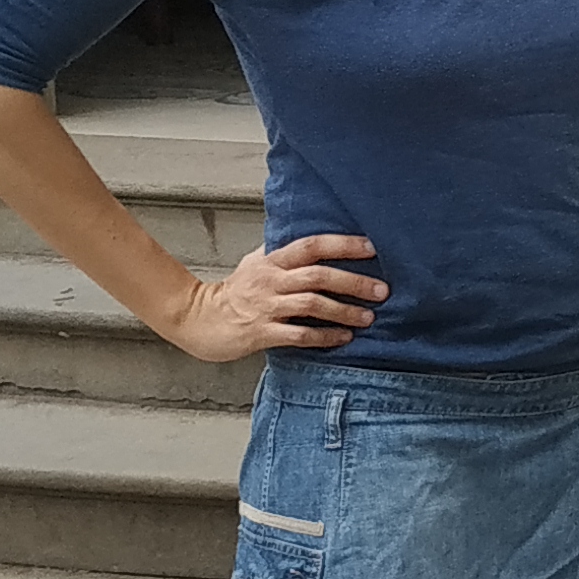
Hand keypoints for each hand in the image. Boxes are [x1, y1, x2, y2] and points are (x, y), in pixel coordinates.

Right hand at [156, 233, 382, 361]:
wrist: (197, 319)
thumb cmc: (232, 292)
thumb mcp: (254, 263)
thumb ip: (282, 253)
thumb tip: (313, 241)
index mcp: (271, 261)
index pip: (311, 245)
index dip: (343, 245)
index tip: (372, 248)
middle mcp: (270, 281)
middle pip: (318, 275)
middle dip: (353, 282)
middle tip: (381, 290)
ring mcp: (266, 307)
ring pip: (312, 305)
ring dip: (344, 311)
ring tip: (367, 317)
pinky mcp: (261, 333)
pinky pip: (299, 334)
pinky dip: (324, 336)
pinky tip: (343, 338)